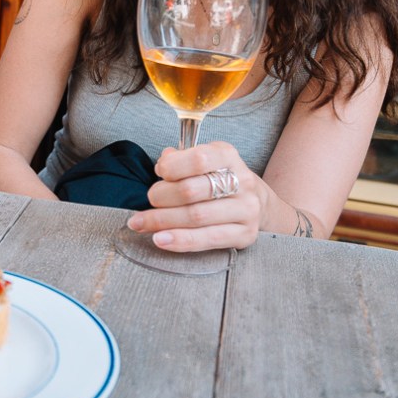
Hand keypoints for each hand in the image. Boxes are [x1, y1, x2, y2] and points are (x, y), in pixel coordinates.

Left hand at [125, 141, 267, 252]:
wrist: (257, 203)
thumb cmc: (219, 179)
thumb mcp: (205, 160)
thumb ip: (181, 159)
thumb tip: (163, 162)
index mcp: (228, 157)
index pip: (198, 159)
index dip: (172, 166)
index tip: (158, 172)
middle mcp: (242, 182)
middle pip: (191, 191)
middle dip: (161, 196)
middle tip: (148, 200)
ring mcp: (246, 210)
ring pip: (196, 217)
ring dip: (162, 221)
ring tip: (141, 223)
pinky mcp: (245, 234)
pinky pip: (207, 239)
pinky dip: (180, 241)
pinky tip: (160, 239)